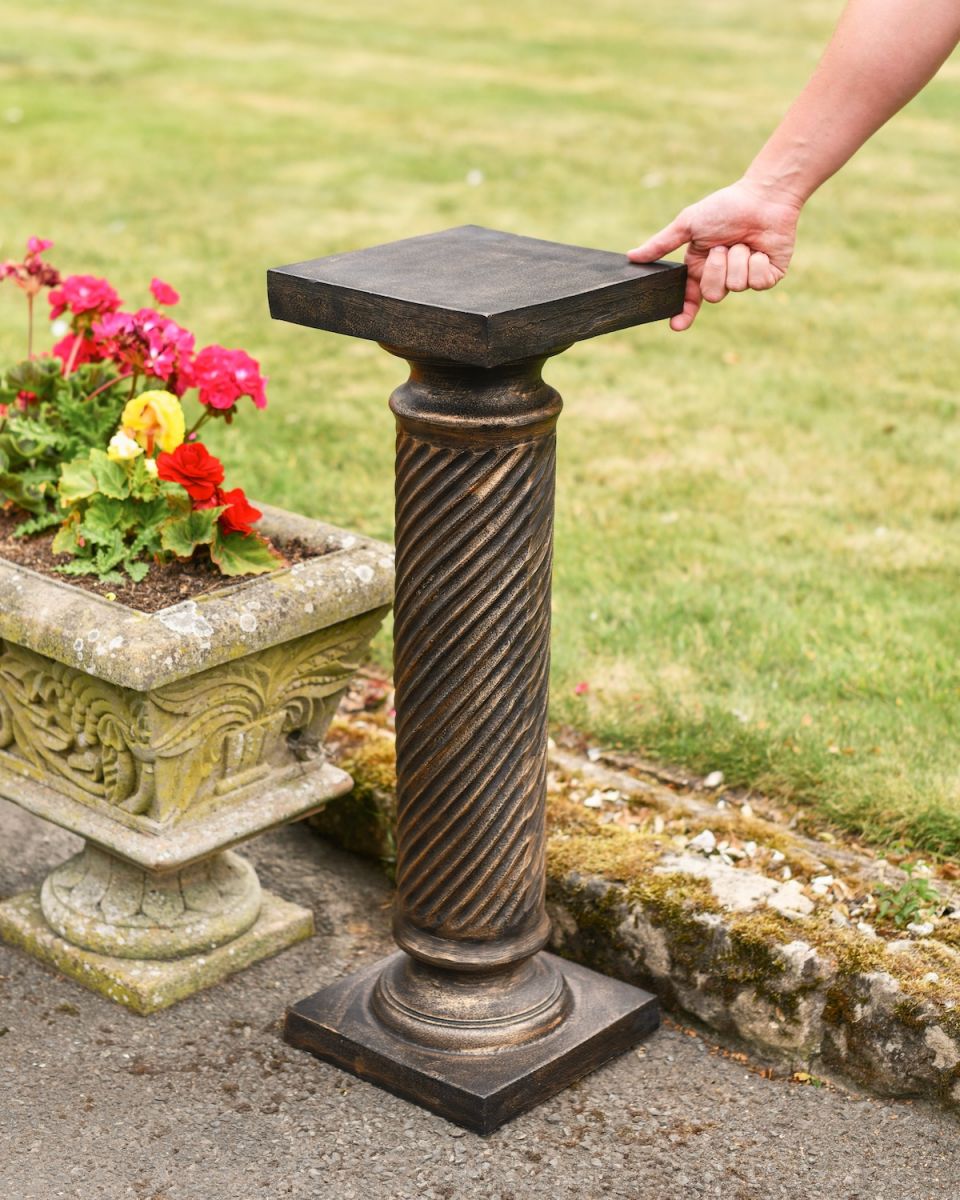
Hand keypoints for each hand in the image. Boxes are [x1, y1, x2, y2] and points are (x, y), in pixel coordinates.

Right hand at [628, 179, 802, 330]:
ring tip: (743, 242)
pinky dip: (756, 262)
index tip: (677, 325)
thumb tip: (631, 257)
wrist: (762, 197)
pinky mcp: (769, 276)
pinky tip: (759, 249)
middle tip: (723, 246)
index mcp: (702, 268)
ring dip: (737, 259)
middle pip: (713, 294)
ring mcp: (746, 278)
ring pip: (736, 286)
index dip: (684, 313)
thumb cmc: (725, 207)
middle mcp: (723, 276)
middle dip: (716, 269)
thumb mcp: (688, 225)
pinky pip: (758, 283)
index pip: (691, 298)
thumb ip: (661, 244)